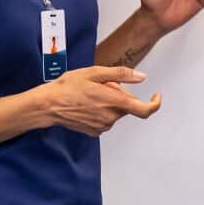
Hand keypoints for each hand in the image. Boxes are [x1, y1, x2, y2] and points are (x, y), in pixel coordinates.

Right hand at [37, 66, 161, 136]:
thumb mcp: (95, 72)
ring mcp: (102, 126)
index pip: (144, 110)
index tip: (156, 96)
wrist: (47, 105)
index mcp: (114, 102)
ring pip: (116, 112)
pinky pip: (106, 119)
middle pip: (126, 105)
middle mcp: (111, 117)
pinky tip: (87, 104)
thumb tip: (142, 78)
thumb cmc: (68, 87)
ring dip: (109, 102)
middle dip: (119, 94)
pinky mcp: (94, 131)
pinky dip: (102, 111)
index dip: (154, 104)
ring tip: (91, 93)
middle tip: (102, 84)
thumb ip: (121, 74)